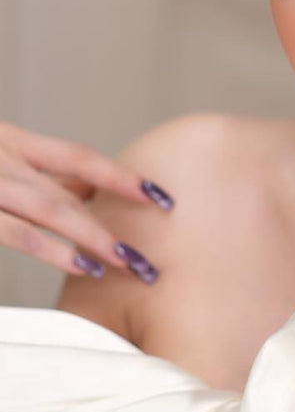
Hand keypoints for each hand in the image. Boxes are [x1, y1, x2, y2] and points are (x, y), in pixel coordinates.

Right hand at [0, 121, 172, 282]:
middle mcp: (4, 159)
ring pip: (52, 210)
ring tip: (130, 262)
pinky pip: (18, 233)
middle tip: (151, 251)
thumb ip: (41, 177)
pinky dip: (53, 251)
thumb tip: (91, 194)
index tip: (160, 196)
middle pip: (70, 189)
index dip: (121, 176)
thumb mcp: (1, 163)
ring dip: (95, 237)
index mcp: (14, 143)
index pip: (78, 157)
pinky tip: (85, 267)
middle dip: (115, 220)